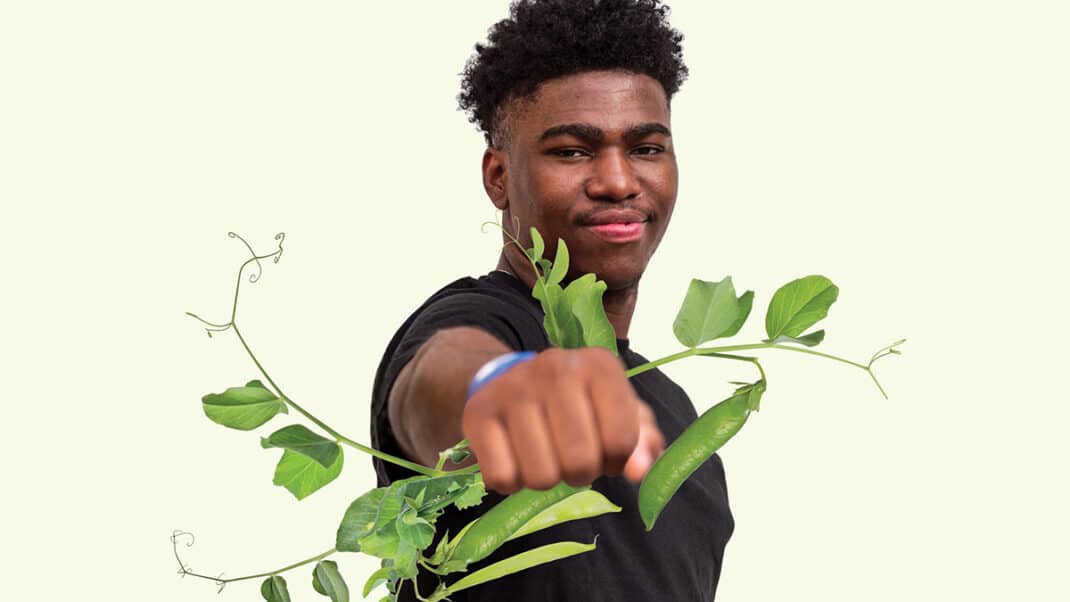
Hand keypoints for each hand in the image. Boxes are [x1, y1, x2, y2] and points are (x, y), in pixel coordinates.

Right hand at [462, 347, 664, 493]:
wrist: (511, 382)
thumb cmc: (577, 403)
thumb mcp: (617, 412)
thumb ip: (642, 441)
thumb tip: (640, 471)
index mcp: (599, 364)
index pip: (622, 439)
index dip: (617, 460)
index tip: (607, 453)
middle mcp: (554, 367)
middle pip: (581, 461)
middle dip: (581, 474)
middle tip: (573, 459)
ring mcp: (512, 388)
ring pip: (541, 476)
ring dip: (547, 479)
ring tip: (546, 457)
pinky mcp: (477, 413)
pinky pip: (502, 477)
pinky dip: (511, 481)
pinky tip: (515, 458)